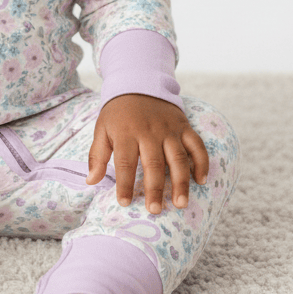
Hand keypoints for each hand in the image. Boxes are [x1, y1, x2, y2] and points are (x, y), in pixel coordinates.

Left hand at [85, 93, 208, 212]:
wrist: (139, 83)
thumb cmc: (118, 113)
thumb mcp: (102, 129)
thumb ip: (97, 155)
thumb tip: (91, 181)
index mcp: (126, 133)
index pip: (125, 163)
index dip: (124, 184)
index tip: (125, 203)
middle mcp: (150, 132)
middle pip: (153, 164)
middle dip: (154, 189)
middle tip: (155, 210)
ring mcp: (169, 129)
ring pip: (178, 158)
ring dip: (180, 182)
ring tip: (180, 203)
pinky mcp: (184, 126)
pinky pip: (196, 145)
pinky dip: (201, 162)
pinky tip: (201, 181)